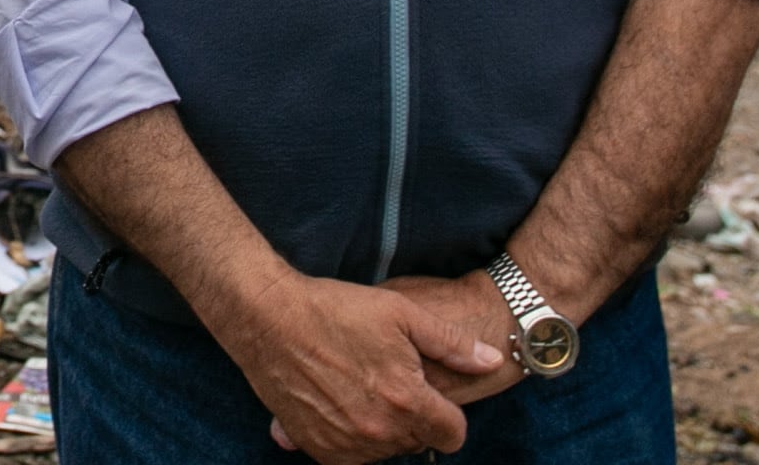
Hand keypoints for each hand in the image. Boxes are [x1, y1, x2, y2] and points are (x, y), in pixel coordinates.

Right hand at [213, 268, 499, 462]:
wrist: (265, 316)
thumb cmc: (334, 308)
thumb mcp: (400, 312)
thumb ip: (452, 345)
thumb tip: (492, 360)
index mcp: (406, 400)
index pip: (452, 434)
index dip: (446, 413)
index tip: (429, 393)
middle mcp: (378, 430)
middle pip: (417, 442)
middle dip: (412, 417)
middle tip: (388, 380)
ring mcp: (344, 442)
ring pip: (384, 451)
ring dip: (382, 429)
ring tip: (361, 388)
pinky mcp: (315, 445)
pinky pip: (350, 457)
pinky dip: (350, 437)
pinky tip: (339, 402)